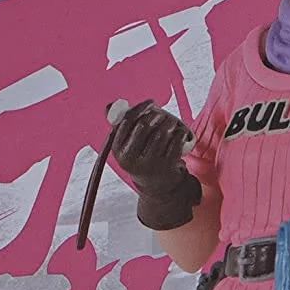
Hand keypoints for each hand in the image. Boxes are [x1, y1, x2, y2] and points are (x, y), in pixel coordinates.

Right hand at [111, 100, 199, 230]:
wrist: (157, 187)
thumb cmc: (141, 160)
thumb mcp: (126, 147)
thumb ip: (119, 126)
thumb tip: (110, 106)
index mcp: (118, 150)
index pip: (126, 121)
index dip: (139, 108)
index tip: (150, 102)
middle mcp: (131, 158)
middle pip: (144, 126)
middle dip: (155, 114)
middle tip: (162, 113)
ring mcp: (149, 163)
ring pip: (160, 133)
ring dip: (169, 122)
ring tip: (171, 121)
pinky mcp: (166, 166)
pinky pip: (175, 142)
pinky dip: (179, 133)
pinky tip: (179, 131)